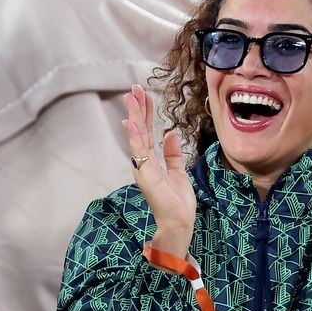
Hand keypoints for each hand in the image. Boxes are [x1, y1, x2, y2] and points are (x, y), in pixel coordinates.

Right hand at [123, 84, 196, 257]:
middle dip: (138, 109)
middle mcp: (144, 163)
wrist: (179, 222)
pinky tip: (132, 120)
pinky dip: (135, 134)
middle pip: (141, 131)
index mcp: (153, 162)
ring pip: (138, 136)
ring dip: (135, 116)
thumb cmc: (178, 203)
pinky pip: (139, 150)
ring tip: (131, 96)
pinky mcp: (145, 174)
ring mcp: (143, 168)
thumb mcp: (178, 172)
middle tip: (134, 88)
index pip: (148, 133)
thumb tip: (171, 134)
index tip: (142, 97)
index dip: (145, 115)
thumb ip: (173, 154)